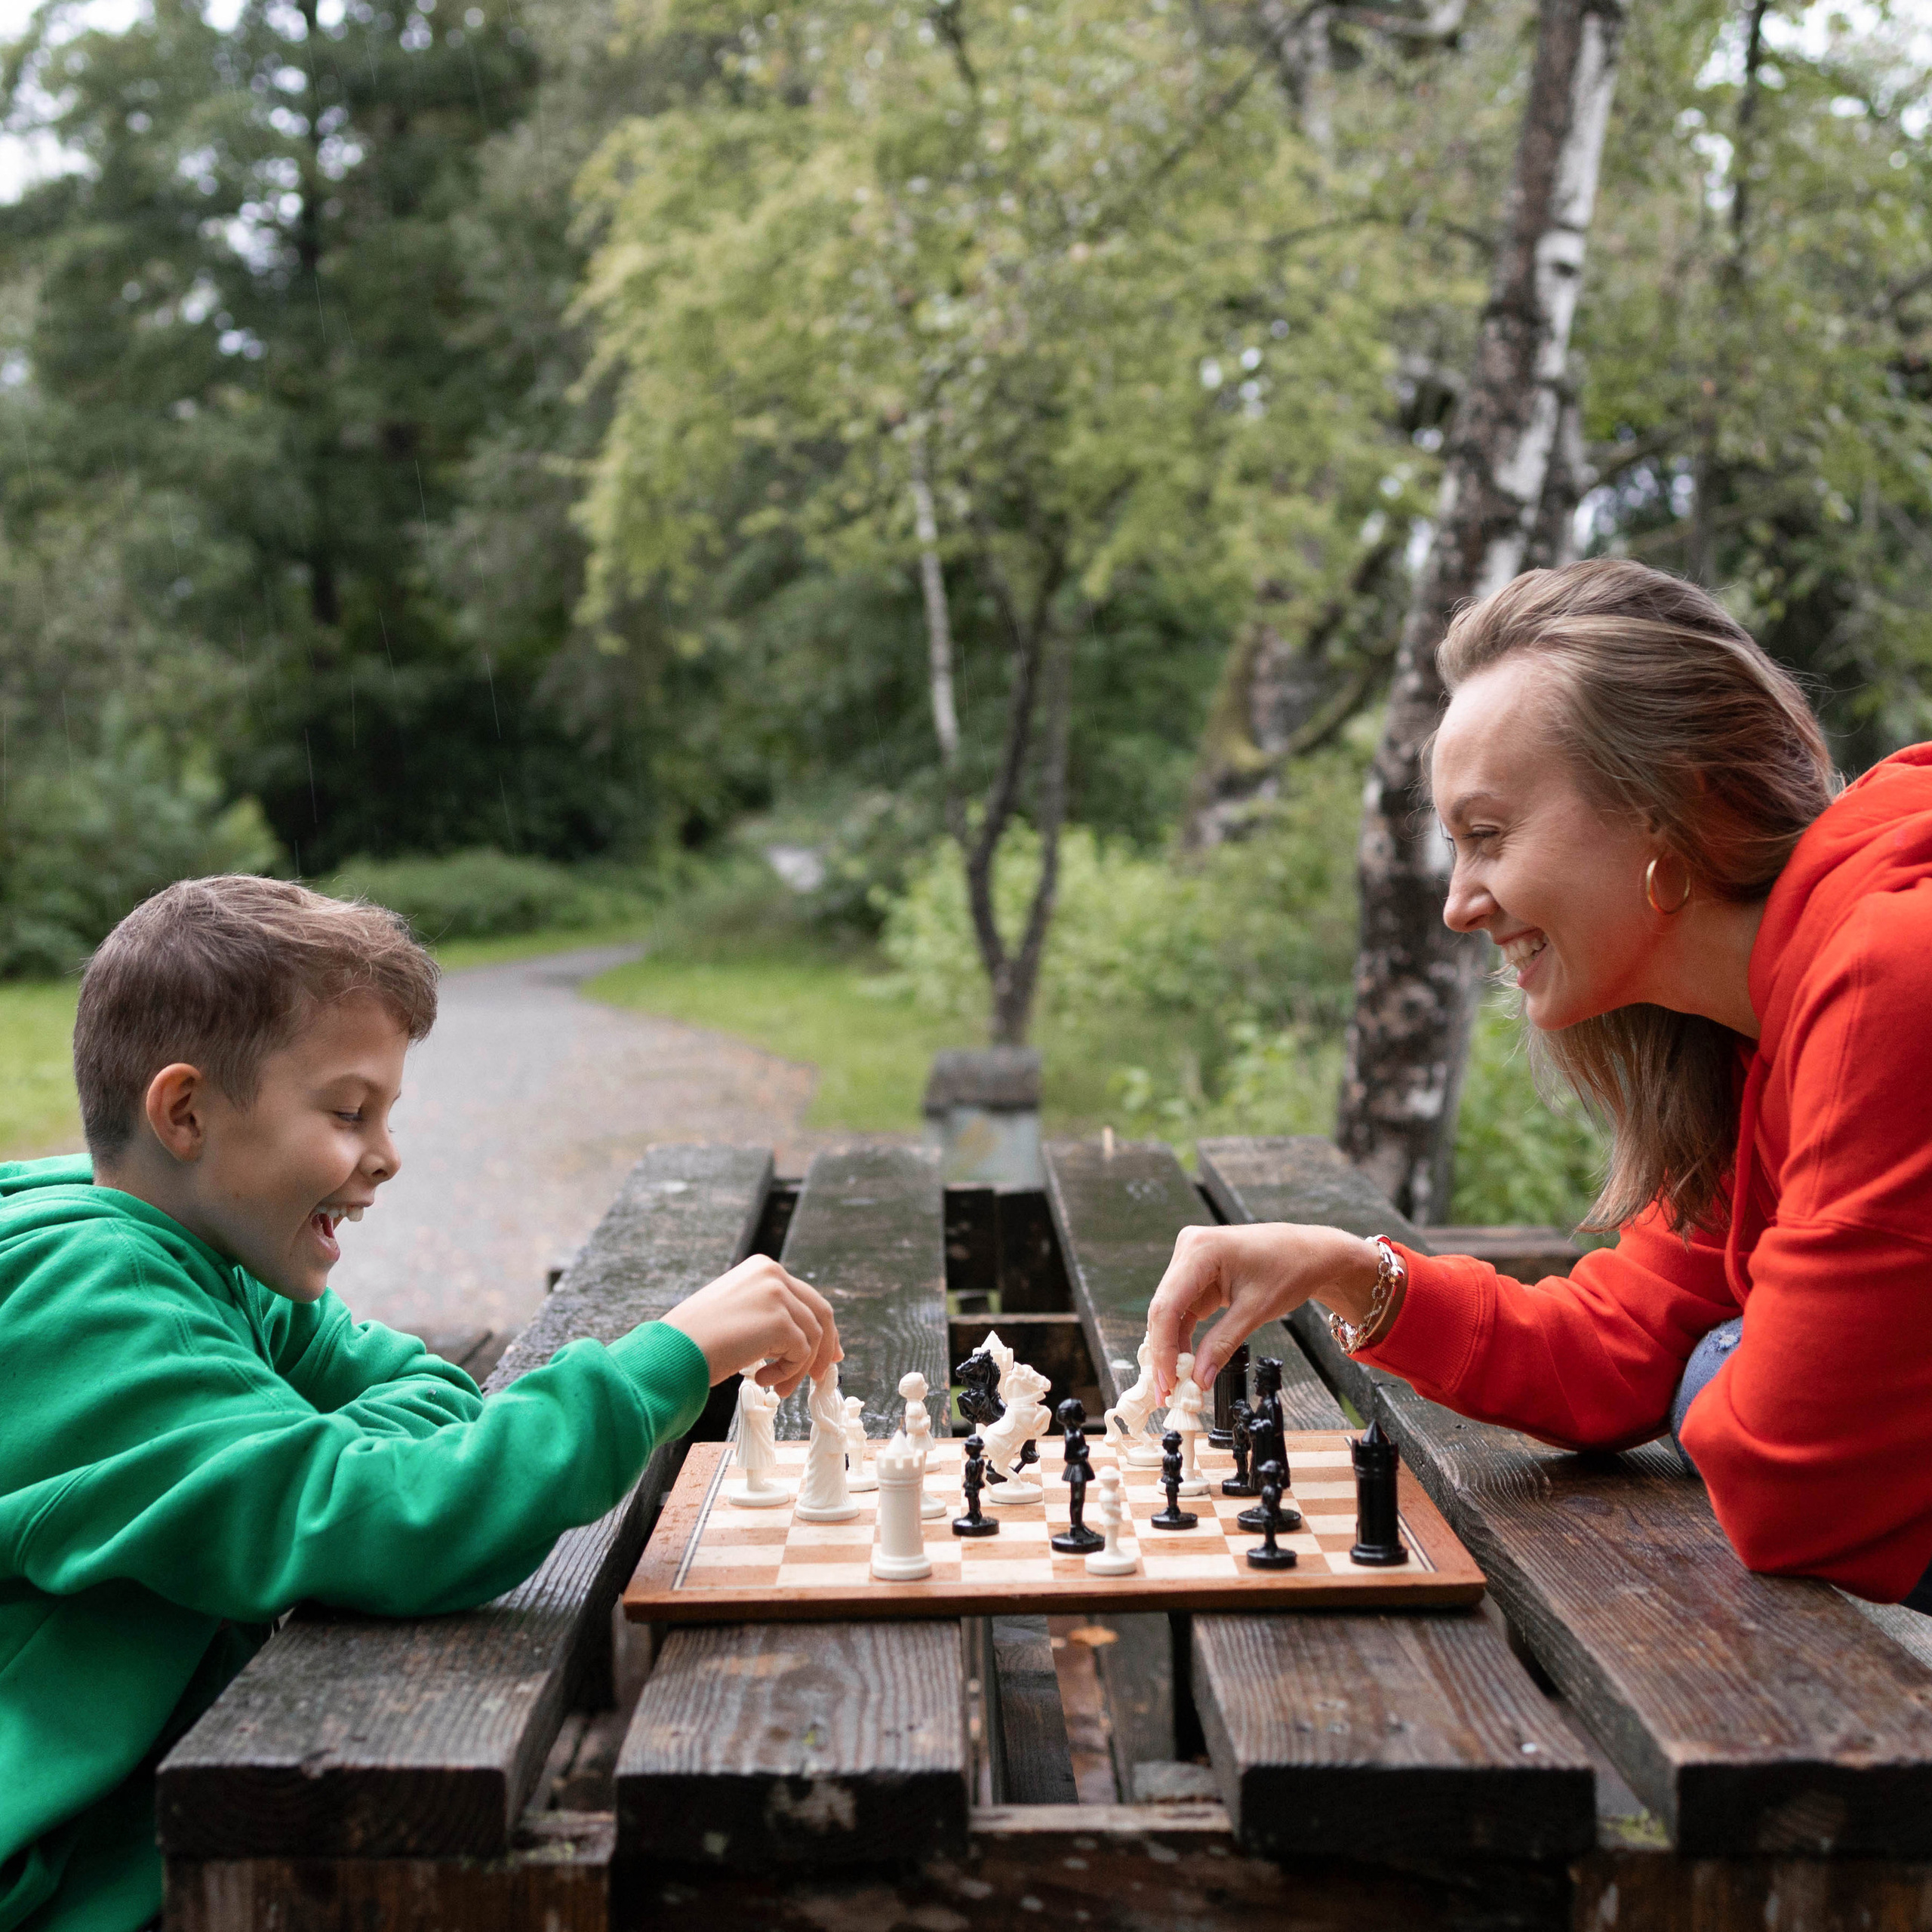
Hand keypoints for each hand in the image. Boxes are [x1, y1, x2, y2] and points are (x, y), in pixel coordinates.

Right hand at [662, 1255, 842, 1397]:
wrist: (674, 1349)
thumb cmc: (697, 1338)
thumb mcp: (738, 1312)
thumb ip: (771, 1315)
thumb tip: (805, 1338)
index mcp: (762, 1268)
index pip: (806, 1297)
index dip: (821, 1327)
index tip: (829, 1352)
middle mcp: (774, 1274)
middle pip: (820, 1312)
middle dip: (825, 1346)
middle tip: (819, 1375)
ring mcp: (778, 1295)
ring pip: (813, 1337)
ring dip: (798, 1368)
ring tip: (777, 1387)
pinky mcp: (780, 1322)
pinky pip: (801, 1353)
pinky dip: (788, 1373)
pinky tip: (762, 1380)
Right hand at [1145, 1222, 1381, 1396]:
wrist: (1310, 1253)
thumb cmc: (1290, 1269)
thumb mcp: (1256, 1310)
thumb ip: (1223, 1344)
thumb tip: (1198, 1380)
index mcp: (1201, 1250)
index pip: (1168, 1305)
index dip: (1162, 1348)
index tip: (1167, 1383)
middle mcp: (1189, 1250)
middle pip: (1163, 1310)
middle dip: (1163, 1353)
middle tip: (1165, 1393)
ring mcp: (1191, 1261)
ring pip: (1169, 1313)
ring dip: (1170, 1349)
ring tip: (1173, 1386)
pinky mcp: (1197, 1275)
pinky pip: (1183, 1310)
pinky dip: (1183, 1338)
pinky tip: (1184, 1365)